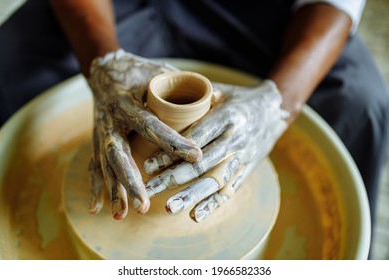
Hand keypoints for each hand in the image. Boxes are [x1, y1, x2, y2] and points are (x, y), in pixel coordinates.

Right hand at [87, 50, 201, 218]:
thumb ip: (185, 86)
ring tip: (122, 215)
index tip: (196, 156)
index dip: (174, 142)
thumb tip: (218, 98)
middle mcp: (110, 121)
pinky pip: (93, 167)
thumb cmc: (139, 72)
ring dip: (114, 191)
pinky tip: (97, 209)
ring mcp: (100, 133)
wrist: (105, 69)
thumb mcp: (161, 74)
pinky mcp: (96, 141)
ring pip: (105, 166)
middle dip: (131, 181)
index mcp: (128, 103)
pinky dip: (96, 188)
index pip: (152, 126)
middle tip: (144, 205)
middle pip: (118, 154)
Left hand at [145, 80, 288, 221]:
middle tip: (150, 190)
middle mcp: (235, 139)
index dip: (171, 154)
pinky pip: (230, 189)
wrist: (274, 110)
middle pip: (201, 163)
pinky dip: (213, 204)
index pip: (195, 139)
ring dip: (191, 196)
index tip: (148, 165)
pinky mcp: (246, 169)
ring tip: (170, 208)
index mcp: (227, 116)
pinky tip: (195, 216)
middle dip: (173, 178)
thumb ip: (195, 98)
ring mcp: (242, 157)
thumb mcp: (220, 91)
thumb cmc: (239, 98)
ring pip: (214, 180)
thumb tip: (160, 97)